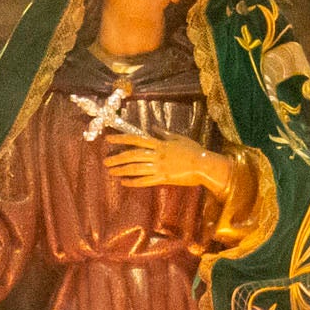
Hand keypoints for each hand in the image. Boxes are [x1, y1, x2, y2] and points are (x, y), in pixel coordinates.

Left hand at [104, 132, 228, 195]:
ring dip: (122, 170)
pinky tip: (124, 182)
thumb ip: (164, 133)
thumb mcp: (179, 138)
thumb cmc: (194, 151)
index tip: (109, 139)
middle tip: (105, 161)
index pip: (136, 139)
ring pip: (136, 169)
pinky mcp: (164, 179)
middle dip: (117, 158)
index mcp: (160, 144)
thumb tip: (153, 127)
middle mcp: (157, 155)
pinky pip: (145, 181)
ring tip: (110, 171)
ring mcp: (160, 168)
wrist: (204, 165)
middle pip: (132, 155)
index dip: (121, 139)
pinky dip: (133, 182)